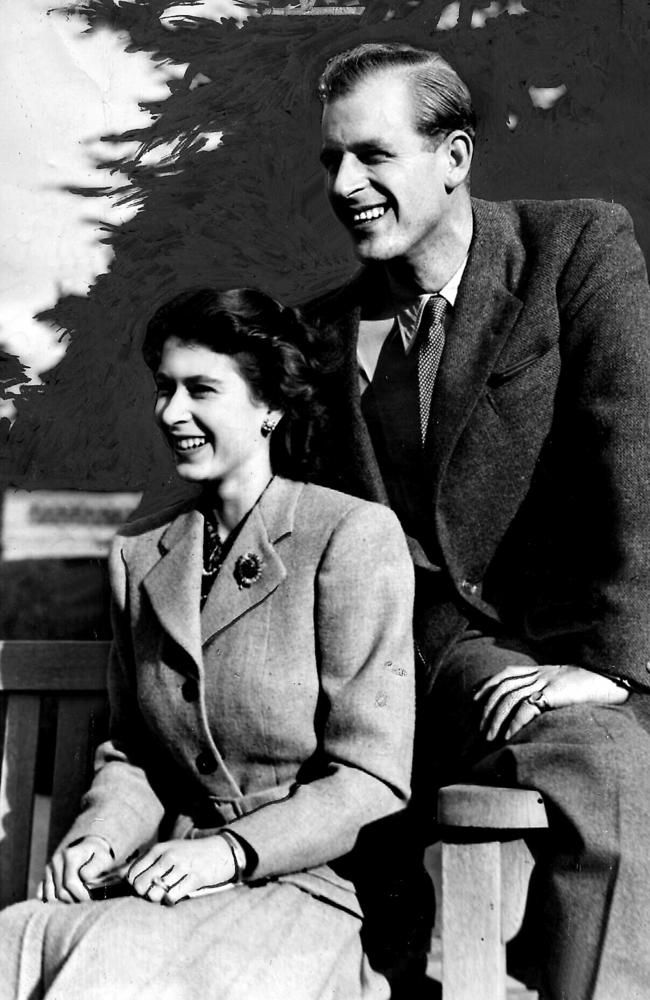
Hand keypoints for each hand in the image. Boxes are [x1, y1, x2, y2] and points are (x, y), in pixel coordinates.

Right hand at [36, 836, 114, 903]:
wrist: (90, 850)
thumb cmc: (99, 857)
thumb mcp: (104, 858)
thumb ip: (96, 866)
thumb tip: (83, 876)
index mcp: (69, 855)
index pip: (70, 883)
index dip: (81, 894)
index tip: (91, 898)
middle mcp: (56, 861)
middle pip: (60, 892)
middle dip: (74, 900)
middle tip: (86, 900)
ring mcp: (49, 869)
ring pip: (51, 897)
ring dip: (64, 902)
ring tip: (77, 898)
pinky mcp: (45, 876)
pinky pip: (42, 895)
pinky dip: (53, 901)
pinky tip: (66, 899)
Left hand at [126, 837, 235, 905]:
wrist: (221, 850)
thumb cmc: (189, 854)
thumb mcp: (167, 851)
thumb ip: (144, 863)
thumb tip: (118, 876)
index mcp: (159, 849)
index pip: (131, 874)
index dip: (133, 885)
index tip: (144, 887)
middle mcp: (169, 856)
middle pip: (140, 885)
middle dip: (144, 894)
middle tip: (154, 892)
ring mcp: (182, 866)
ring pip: (155, 893)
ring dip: (158, 899)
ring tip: (166, 894)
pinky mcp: (195, 878)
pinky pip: (172, 897)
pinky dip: (170, 901)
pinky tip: (175, 896)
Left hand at [474, 664, 629, 741]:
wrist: (605, 680)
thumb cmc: (584, 686)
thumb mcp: (559, 683)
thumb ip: (543, 689)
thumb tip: (531, 705)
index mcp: (537, 670)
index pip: (504, 674)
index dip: (487, 685)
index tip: (474, 698)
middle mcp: (537, 674)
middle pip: (502, 687)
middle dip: (487, 707)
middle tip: (480, 727)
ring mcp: (544, 682)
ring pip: (510, 698)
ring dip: (496, 718)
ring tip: (490, 736)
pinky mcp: (552, 693)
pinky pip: (527, 707)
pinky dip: (515, 722)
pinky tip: (509, 735)